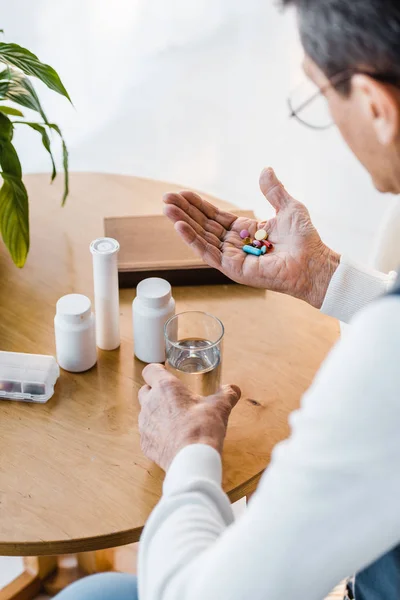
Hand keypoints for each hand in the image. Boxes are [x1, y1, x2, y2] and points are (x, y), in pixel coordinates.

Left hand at [138, 364, 240, 470]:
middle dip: (154, 391)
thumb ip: (227, 394)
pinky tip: (172, 438)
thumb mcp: (220, 407)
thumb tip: (233, 389)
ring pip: (145, 412)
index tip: (163, 372)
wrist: (192, 460)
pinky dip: (157, 434)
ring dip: (156, 413)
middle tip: (171, 397)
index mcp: (165, 388)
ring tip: (174, 419)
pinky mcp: (145, 443)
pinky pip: (148, 434)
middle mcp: (150, 403)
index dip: (156, 370)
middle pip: (144, 390)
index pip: (150, 370)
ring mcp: (145, 424)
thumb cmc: (202, 427)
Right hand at [163, 168, 339, 308]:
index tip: (182, 194)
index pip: (215, 216)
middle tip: (166, 198)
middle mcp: (235, 244)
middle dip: (185, 212)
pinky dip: (193, 240)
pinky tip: (180, 227)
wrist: (313, 261)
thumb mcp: (289, 206)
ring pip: (202, 238)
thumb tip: (265, 169)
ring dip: (183, 224)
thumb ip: (274, 190)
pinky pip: (209, 253)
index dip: (198, 205)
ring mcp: (233, 257)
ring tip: (167, 209)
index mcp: (245, 231)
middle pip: (204, 225)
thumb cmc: (305, 239)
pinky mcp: (233, 269)